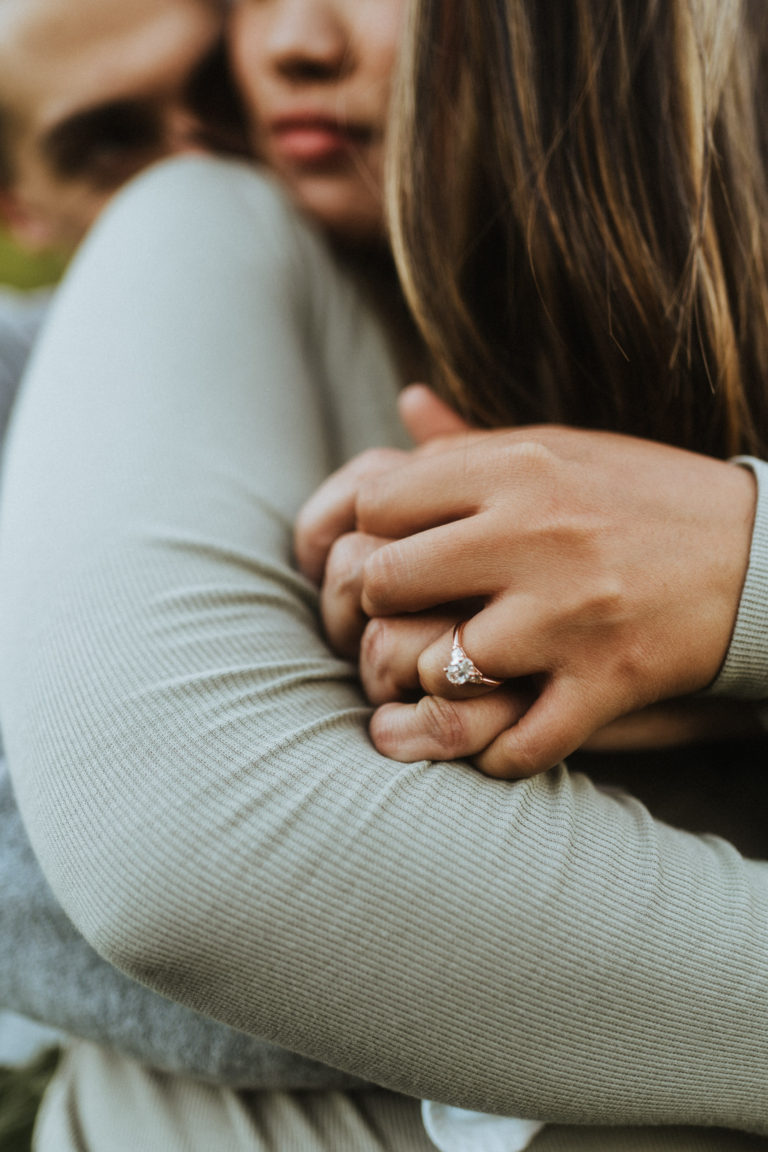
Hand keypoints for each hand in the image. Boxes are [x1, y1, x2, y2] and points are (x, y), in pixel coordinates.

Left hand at [347, 427, 754, 776]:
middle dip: (384, 606)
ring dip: (437, 681)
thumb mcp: (563, 446)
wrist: (761, 557)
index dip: (371, 533)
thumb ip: (474, 439)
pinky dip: (500, 753)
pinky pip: (517, 744)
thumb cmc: (646, 496)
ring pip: (436, 666)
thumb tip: (406, 404)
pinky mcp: (608, 680)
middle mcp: (534, 533)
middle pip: (386, 580)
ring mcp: (569, 612)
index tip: (396, 551)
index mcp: (518, 466)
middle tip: (411, 616)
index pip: (378, 501)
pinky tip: (507, 733)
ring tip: (460, 674)